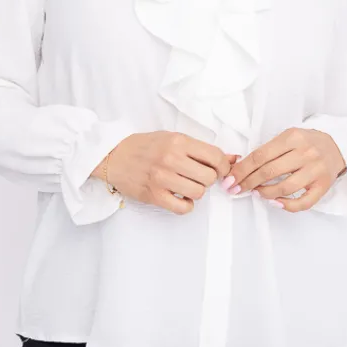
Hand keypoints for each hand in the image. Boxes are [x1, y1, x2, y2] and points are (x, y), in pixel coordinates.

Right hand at [91, 132, 236, 214]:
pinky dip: (186, 205)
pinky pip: (183, 208)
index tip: (219, 170)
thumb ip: (200, 149)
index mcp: (178, 141)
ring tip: (187, 185)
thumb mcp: (173, 139)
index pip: (215, 157)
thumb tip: (232, 158)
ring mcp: (162, 178)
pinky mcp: (154, 195)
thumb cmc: (145, 146)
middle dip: (208, 179)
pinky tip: (180, 197)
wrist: (113, 155)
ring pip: (199, 193)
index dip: (223, 166)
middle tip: (198, 176)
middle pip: (209, 177)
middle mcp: (171, 159)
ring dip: (197, 191)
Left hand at [227, 127, 345, 212]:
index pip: (260, 156)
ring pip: (285, 188)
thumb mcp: (288, 137)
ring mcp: (316, 170)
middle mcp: (306, 153)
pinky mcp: (323, 186)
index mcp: (293, 137)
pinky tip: (275, 202)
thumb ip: (269, 150)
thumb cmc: (307, 143)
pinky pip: (303, 202)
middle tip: (236, 189)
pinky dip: (286, 205)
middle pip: (269, 171)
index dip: (242, 169)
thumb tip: (241, 168)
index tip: (230, 179)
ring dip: (265, 193)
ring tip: (256, 192)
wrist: (337, 146)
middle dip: (248, 182)